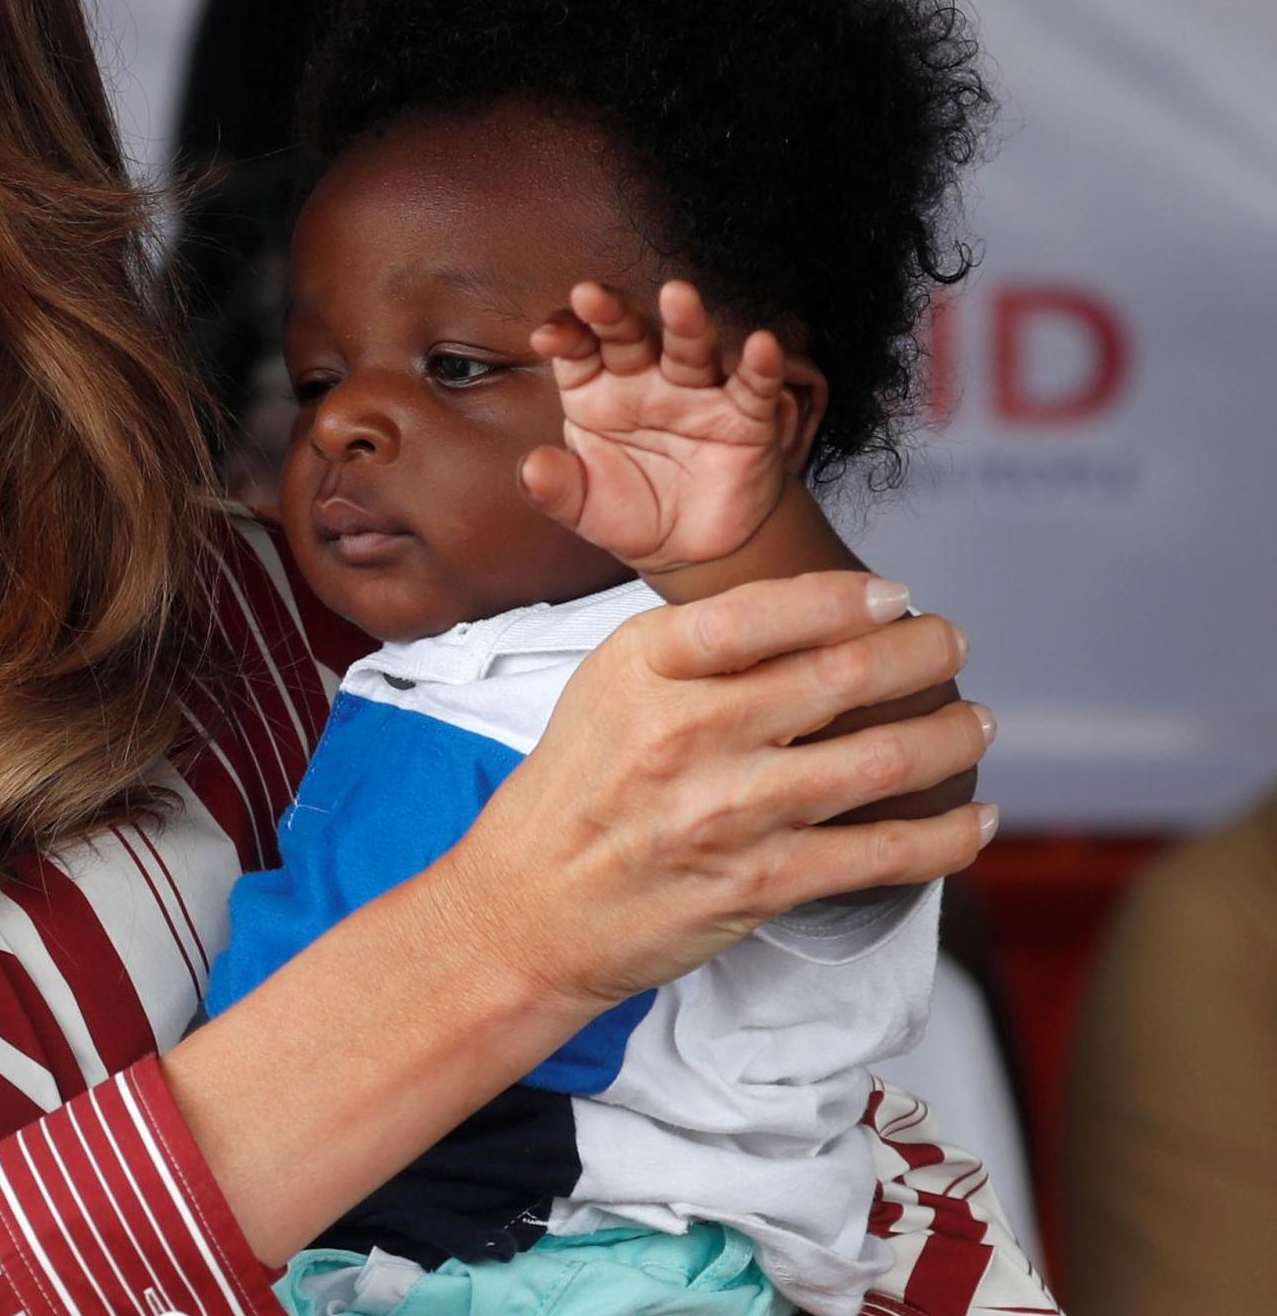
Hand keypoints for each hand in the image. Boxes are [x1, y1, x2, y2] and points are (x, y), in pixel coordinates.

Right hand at [431, 571, 994, 1018]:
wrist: (527, 908)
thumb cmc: (575, 790)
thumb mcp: (607, 688)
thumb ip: (695, 650)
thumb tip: (811, 612)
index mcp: (643, 667)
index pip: (764, 609)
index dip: (848, 596)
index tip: (894, 595)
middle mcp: (686, 730)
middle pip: (840, 674)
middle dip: (922, 652)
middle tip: (949, 643)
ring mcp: (728, 811)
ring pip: (881, 760)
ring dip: (951, 736)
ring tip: (974, 722)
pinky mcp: (761, 883)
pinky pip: (883, 854)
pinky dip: (947, 837)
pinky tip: (975, 821)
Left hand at [521, 280, 793, 575]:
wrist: (696, 546)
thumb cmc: (632, 513)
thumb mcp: (583, 508)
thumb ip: (554, 489)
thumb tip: (531, 469)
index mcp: (596, 392)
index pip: (577, 351)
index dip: (564, 337)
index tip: (547, 338)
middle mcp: (644, 381)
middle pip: (628, 337)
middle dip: (612, 315)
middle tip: (592, 295)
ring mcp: (696, 393)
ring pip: (689, 349)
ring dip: (685, 323)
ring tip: (677, 296)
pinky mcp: (745, 416)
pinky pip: (753, 386)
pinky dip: (760, 366)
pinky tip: (761, 345)